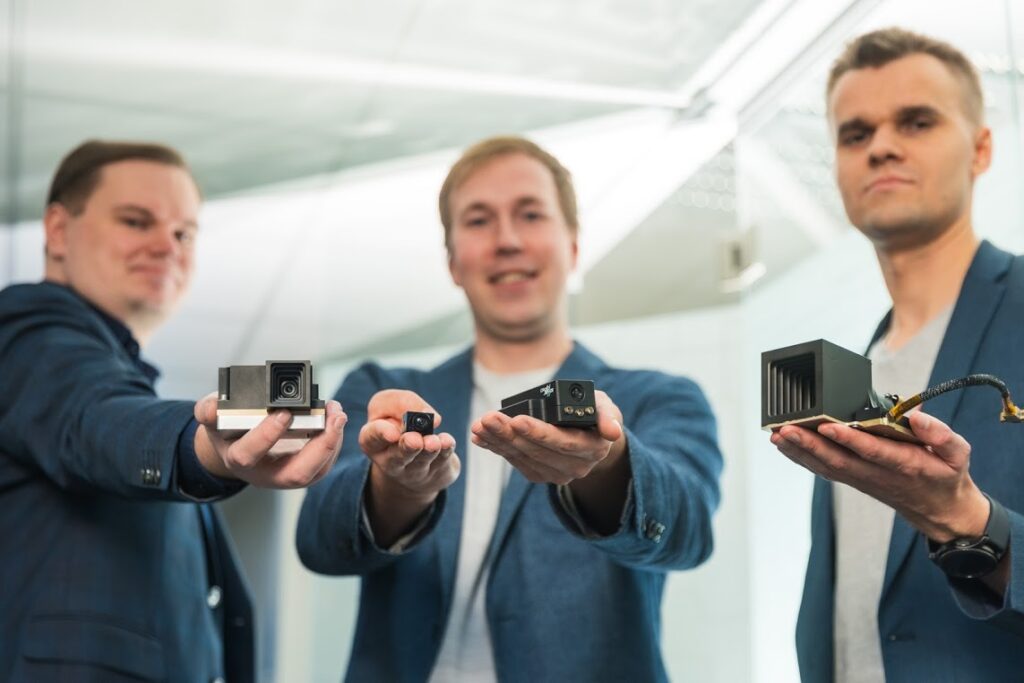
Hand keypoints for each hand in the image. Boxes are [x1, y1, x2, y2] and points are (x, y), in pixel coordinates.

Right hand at [193, 393, 346, 488]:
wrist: (235, 443)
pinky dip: (334, 442)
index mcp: (237, 459)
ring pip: (316, 471)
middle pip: (295, 475)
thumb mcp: (212, 416)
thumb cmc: (226, 427)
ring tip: (338, 413)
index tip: (283, 412)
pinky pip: (323, 464)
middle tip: (334, 417)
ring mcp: (285, 476)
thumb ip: (208, 410)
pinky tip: (336, 419)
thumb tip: (213, 408)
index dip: (266, 436)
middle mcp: (263, 474)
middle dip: (320, 447)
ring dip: (333, 443)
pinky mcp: (302, 471)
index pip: (248, 455)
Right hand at [360, 389, 459, 505]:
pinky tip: (446, 442)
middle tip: (414, 440)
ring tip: (433, 442)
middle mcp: (390, 461)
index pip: (372, 438)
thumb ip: (403, 402)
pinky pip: (442, 461)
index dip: (382, 434)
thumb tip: (428, 414)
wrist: (413, 451)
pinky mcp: (437, 471)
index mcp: (372, 442)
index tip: (393, 433)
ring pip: (421, 461)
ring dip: (428, 449)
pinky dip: (446, 450)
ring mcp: (414, 471)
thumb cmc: (398, 420)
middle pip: (397, 457)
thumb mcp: (392, 404)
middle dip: (407, 447)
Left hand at [471, 390, 626, 484]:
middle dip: (509, 434)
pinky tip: (480, 436)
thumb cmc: (595, 415)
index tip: (517, 419)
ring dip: (498, 441)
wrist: (591, 438)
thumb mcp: (606, 408)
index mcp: (592, 449)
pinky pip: (515, 462)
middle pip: (537, 451)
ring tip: (479, 425)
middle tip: (488, 418)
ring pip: (523, 458)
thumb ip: (609, 416)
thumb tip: (612, 432)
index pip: (563, 443)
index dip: (539, 433)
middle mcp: (576, 467)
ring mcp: (557, 474)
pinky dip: (496, 448)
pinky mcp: (540, 474)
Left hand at [771, 410, 988, 541]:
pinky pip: (823, 470)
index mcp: (905, 464)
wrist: (939, 509)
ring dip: (799, 451)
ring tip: (777, 434)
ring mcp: (861, 479)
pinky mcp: (852, 479)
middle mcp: (877, 474)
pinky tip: (784, 444)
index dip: (848, 439)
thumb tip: (918, 417)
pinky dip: (801, 457)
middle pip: (838, 460)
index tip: (828, 426)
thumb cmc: (945, 475)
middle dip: (810, 444)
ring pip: (826, 466)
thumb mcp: (958, 454)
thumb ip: (942, 435)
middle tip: (786, 428)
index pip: (872, 451)